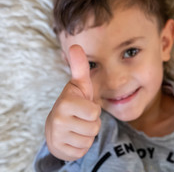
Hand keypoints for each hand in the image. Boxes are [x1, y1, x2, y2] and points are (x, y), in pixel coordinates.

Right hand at [45, 44, 100, 160]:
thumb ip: (79, 67)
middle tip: (82, 117)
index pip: (94, 112)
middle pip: (94, 127)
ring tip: (78, 125)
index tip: (83, 105)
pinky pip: (83, 150)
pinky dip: (82, 145)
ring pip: (90, 139)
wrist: (57, 125)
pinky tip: (74, 137)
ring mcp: (58, 137)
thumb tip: (75, 45)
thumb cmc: (74, 102)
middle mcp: (58, 120)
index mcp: (65, 103)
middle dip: (92, 122)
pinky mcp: (61, 150)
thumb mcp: (79, 85)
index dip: (93, 110)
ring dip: (88, 134)